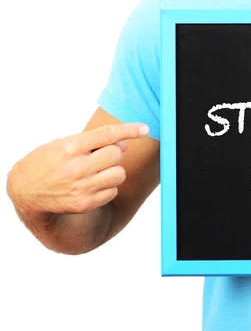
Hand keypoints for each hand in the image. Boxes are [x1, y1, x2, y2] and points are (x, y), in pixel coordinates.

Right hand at [7, 123, 148, 214]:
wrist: (25, 190)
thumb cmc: (48, 161)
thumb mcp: (63, 144)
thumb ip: (92, 143)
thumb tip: (123, 146)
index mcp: (71, 147)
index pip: (107, 135)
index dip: (129, 130)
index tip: (144, 128)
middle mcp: (77, 167)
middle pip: (117, 155)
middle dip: (114, 153)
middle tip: (101, 156)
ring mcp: (82, 187)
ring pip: (119, 174)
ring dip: (113, 171)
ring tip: (96, 171)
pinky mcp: (85, 203)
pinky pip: (113, 191)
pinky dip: (107, 187)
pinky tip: (92, 185)